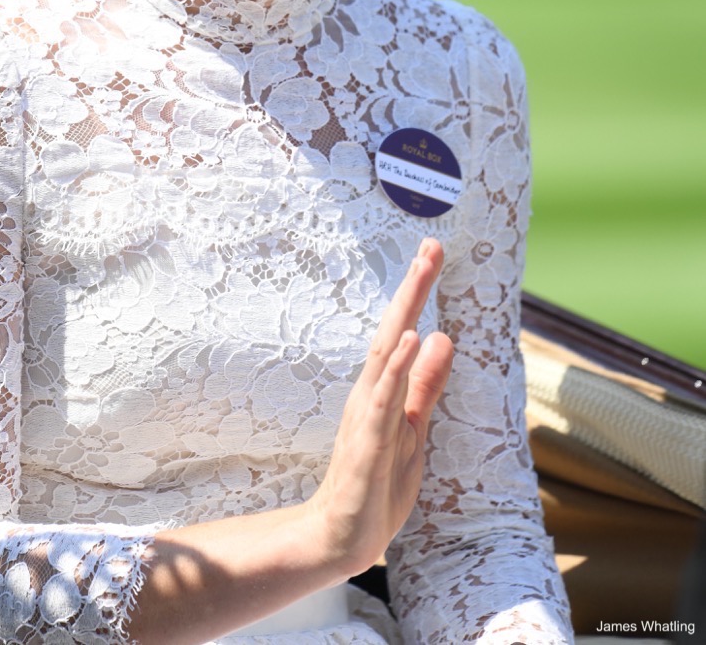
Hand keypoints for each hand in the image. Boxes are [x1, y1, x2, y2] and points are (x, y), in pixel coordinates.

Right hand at [305, 238, 453, 577]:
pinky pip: (384, 401)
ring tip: (421, 276)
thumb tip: (441, 337)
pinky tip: (408, 341)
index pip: (402, 330)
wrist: (344, 537)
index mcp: (384, 389)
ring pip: (385, 356)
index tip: (434, 252)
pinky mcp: (368, 445)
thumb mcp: (413, 427)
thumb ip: (425, 385)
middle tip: (431, 247)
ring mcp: (367, 417)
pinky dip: (396, 368)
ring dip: (403, 315)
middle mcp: (371, 393)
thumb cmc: (377, 481)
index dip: (418, 292)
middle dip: (412, 288)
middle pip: (392, 330)